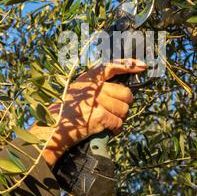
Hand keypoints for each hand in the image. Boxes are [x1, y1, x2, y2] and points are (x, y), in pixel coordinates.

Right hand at [29, 59, 146, 166]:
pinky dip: (116, 129)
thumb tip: (123, 91)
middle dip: (124, 104)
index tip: (143, 66)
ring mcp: (97, 101)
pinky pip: (119, 122)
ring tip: (108, 122)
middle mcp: (94, 87)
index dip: (129, 65)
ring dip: (119, 118)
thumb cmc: (68, 114)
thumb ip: (97, 87)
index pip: (112, 67)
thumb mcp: (79, 92)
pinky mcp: (100, 116)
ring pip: (124, 109)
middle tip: (115, 112)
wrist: (53, 130)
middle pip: (125, 93)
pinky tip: (108, 131)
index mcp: (88, 79)